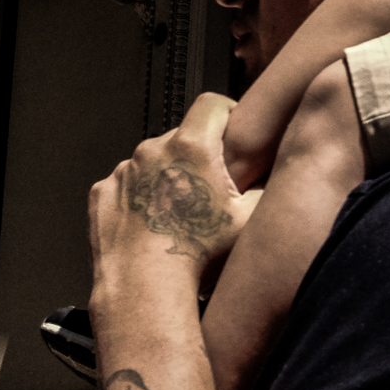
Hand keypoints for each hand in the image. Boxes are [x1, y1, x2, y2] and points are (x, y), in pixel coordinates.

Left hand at [90, 93, 261, 280]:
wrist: (145, 286)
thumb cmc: (197, 254)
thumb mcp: (252, 221)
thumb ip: (272, 191)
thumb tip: (286, 182)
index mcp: (191, 148)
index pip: (212, 104)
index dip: (227, 111)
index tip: (232, 127)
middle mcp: (153, 151)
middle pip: (183, 136)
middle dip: (198, 155)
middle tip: (212, 189)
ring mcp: (125, 171)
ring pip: (154, 162)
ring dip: (169, 178)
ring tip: (181, 214)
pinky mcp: (104, 193)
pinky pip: (128, 185)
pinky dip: (142, 198)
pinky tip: (155, 224)